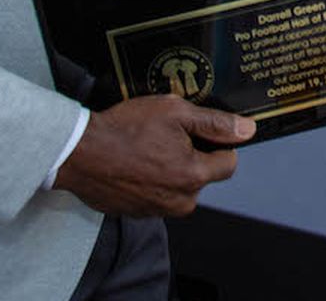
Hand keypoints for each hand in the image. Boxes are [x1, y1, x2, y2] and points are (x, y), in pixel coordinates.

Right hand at [53, 95, 252, 217]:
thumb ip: (214, 123)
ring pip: (179, 185)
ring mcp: (156, 210)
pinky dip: (151, 179)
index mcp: (193, 176)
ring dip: (170, 168)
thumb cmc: (124, 130)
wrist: (79, 152)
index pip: (229, 163)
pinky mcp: (137, 213)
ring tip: (147, 147)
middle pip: (203, 175)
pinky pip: (156, 194)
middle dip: (192, 155)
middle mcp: (179, 200)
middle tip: (167, 136)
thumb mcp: (174, 113)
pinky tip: (134, 161)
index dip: (218, 143)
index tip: (200, 132)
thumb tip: (246, 130)